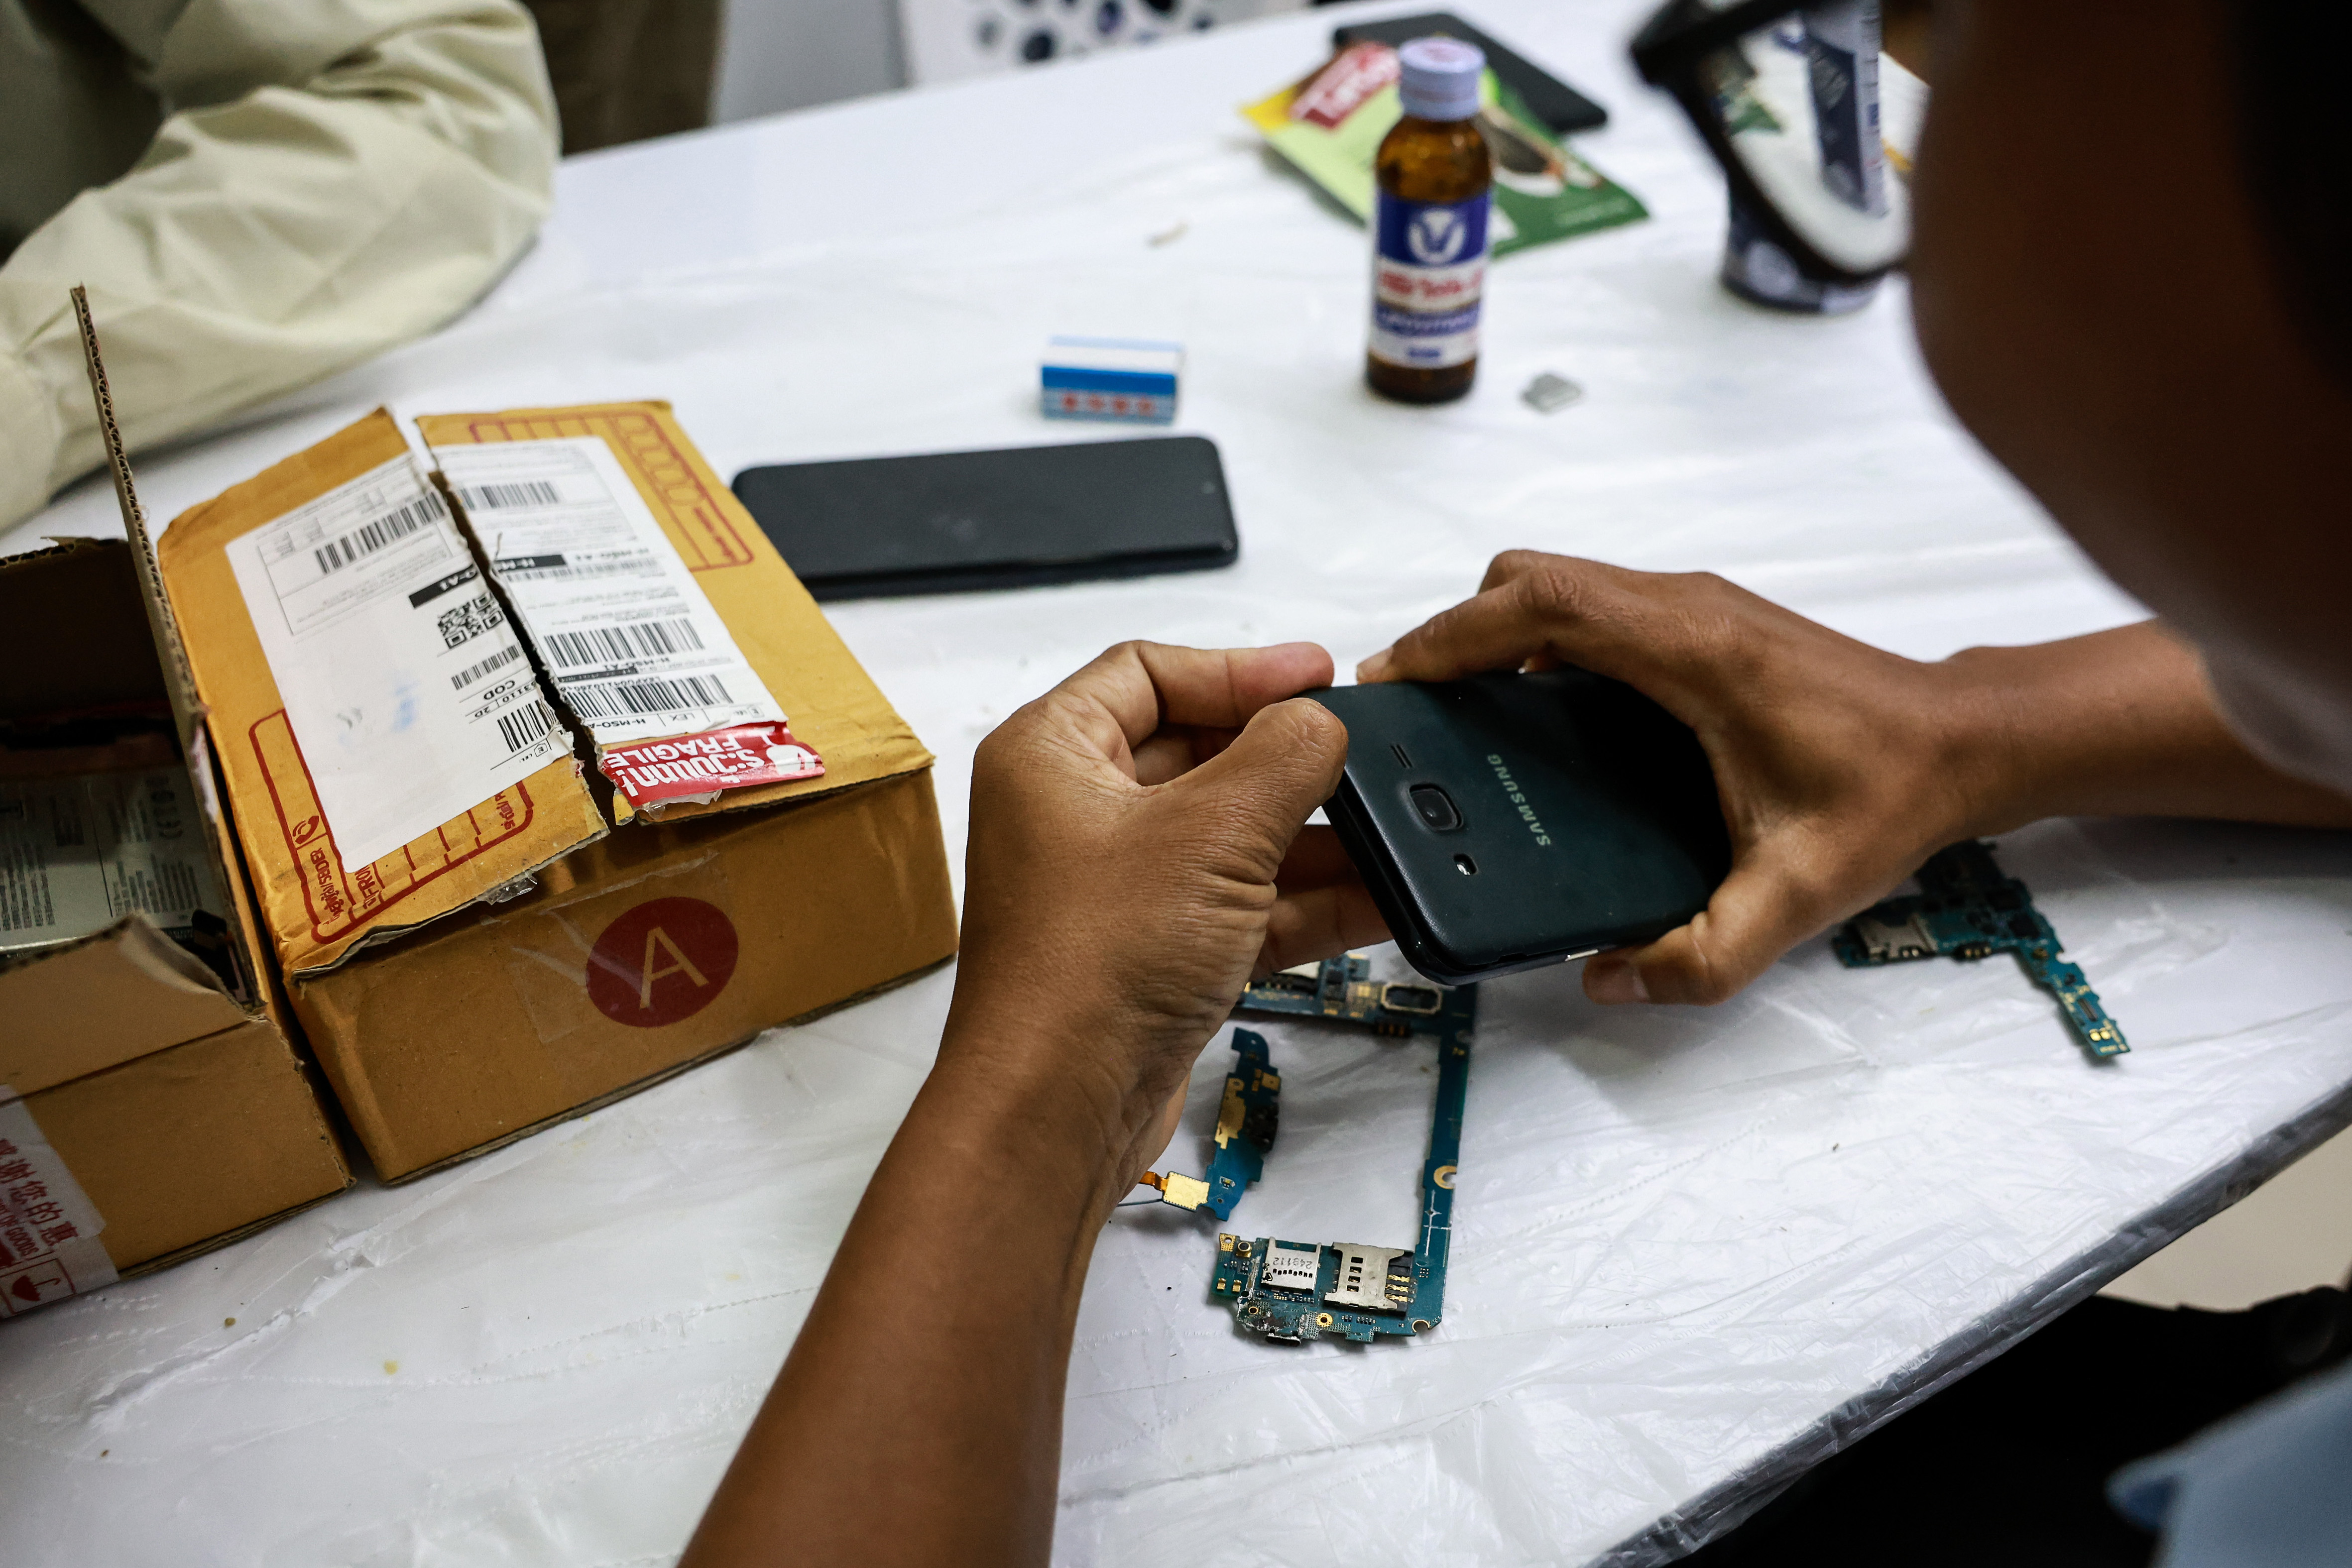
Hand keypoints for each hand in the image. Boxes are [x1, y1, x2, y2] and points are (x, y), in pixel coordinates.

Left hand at [945, 641, 1386, 1193]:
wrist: (1058, 1109)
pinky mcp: (1154, 956)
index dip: (1240, 668)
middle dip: (1288, 760)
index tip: (1318, 674)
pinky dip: (1305, 902)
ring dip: (1312, 837)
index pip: (1148, 672)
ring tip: (1395, 829)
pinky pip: (1243, 907)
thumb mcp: (1212, 832)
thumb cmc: (1091, 965)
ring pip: (1231, 837)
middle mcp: (1075, 815)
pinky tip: (1378, 896)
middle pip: (1199, 753)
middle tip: (1365, 755)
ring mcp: (1117, 890)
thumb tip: (1322, 723)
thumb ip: (1283, 758)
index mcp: (1051, 755)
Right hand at [1358, 553, 1999, 1005]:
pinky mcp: (1699, 620)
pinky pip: (1590, 605)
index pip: (1544, 603)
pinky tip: (1527, 709)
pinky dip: (1536, 637)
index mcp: (1695, 651)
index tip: (1396, 679)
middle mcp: (1688, 608)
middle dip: (1456, 630)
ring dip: (1493, 629)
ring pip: (1558, 583)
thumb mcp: (1798, 895)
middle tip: (1411, 703)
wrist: (1964, 743)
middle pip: (1532, 578)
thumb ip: (1706, 955)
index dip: (1455, 633)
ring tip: (1452, 706)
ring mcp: (1694, 606)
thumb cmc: (1889, 796)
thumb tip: (1609, 981)